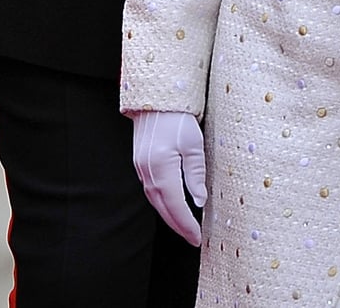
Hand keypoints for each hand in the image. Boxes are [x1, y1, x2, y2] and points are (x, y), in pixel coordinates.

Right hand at [129, 110, 205, 245]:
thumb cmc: (177, 119)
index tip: (197, 237)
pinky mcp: (140, 163)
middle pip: (161, 207)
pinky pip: (150, 190)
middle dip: (177, 225)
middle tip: (192, 238)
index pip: (175, 205)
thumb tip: (199, 201)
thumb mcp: (194, 145)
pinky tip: (171, 206)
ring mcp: (141, 167)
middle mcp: (147, 171)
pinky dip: (162, 203)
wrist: (155, 100)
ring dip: (168, 216)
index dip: (186, 224)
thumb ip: (195, 175)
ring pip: (154, 200)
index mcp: (161, 168)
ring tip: (184, 227)